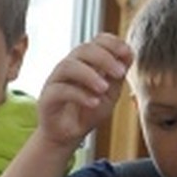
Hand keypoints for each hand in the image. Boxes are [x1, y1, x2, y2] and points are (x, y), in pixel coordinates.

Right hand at [35, 33, 131, 150]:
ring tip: (104, 88)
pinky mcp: (47, 98)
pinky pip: (61, 90)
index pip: (97, 41)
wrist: (68, 136)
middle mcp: (69, 66)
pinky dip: (80, 94)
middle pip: (83, 49)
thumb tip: (129, 54)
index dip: (112, 42)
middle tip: (120, 73)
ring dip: (90, 75)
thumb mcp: (110, 94)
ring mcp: (56, 80)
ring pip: (69, 66)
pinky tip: (94, 102)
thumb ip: (117, 75)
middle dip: (104, 58)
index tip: (127, 53)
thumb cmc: (88, 112)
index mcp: (86, 62)